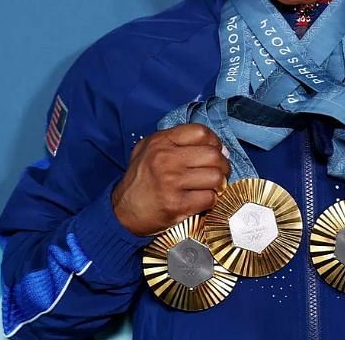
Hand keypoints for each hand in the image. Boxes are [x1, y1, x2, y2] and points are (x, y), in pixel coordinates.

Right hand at [111, 124, 229, 236]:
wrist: (121, 212)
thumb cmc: (142, 180)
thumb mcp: (150, 150)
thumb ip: (179, 142)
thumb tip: (219, 147)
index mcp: (161, 142)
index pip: (201, 132)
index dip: (215, 142)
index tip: (215, 151)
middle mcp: (165, 159)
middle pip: (214, 155)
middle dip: (223, 165)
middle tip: (219, 172)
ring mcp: (171, 182)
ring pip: (216, 177)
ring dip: (218, 184)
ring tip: (210, 187)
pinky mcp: (176, 204)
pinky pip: (210, 198)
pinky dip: (210, 200)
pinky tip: (200, 200)